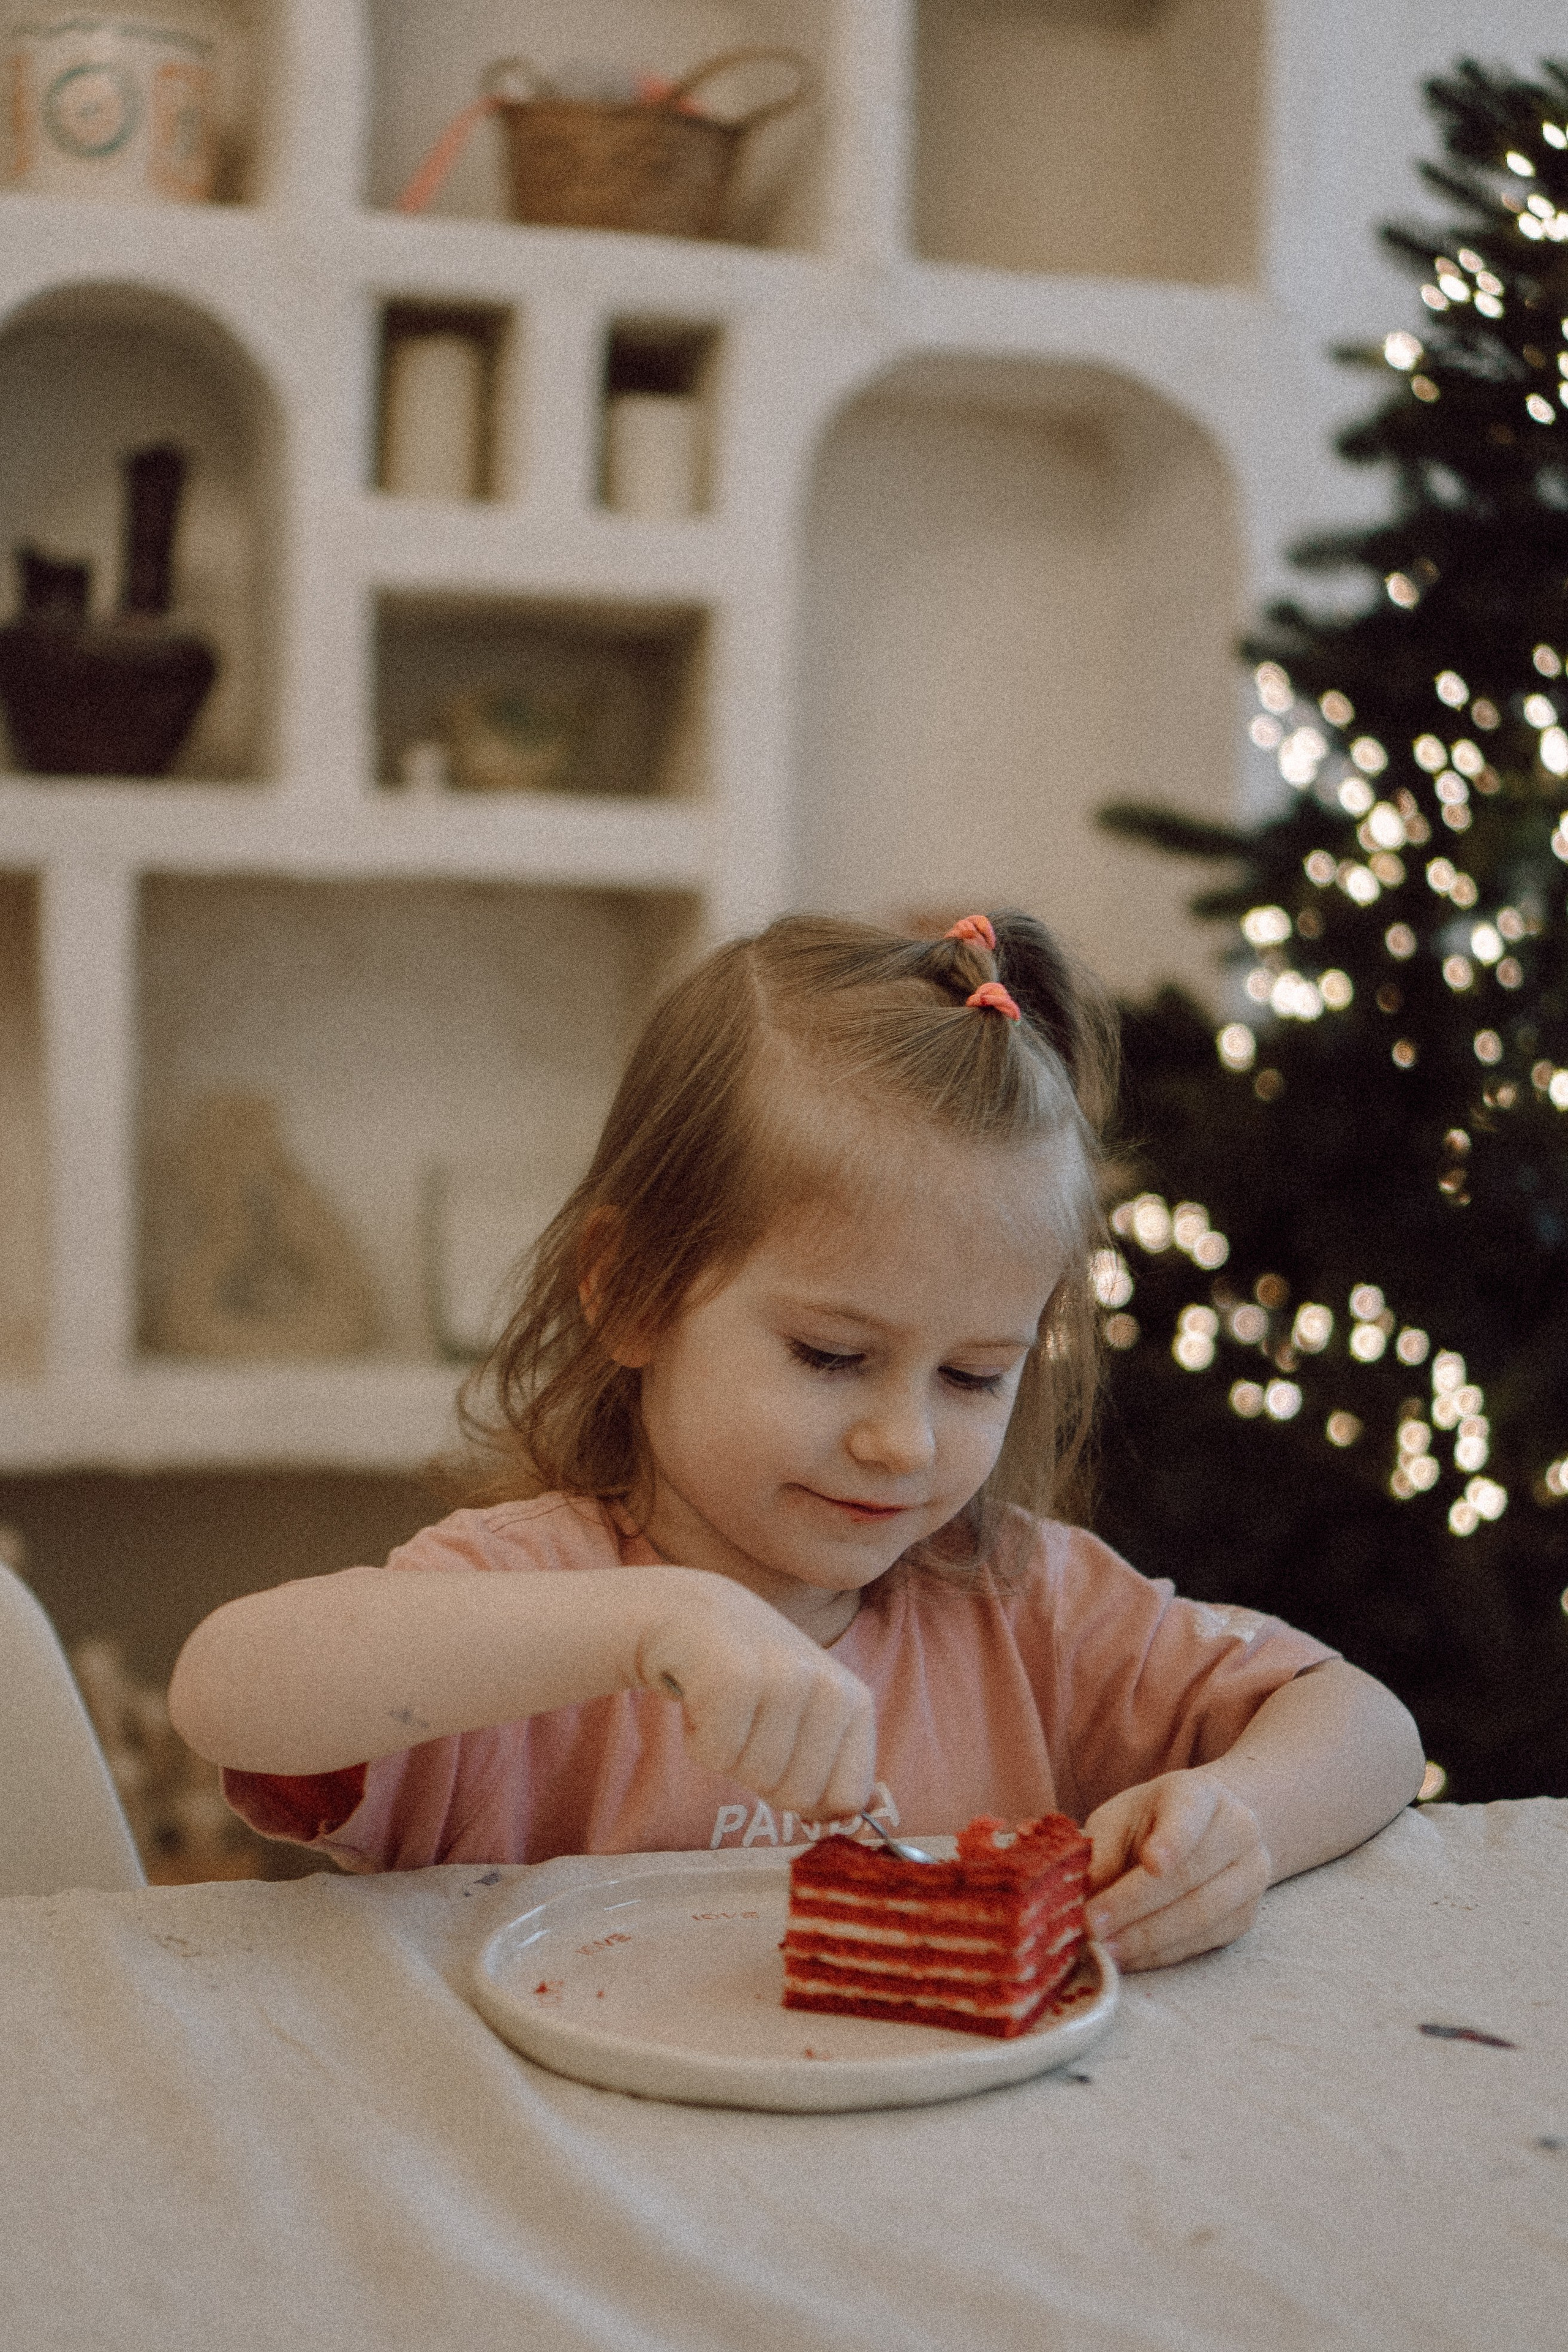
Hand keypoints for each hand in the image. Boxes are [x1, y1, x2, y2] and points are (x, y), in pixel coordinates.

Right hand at [636, 1573, 875, 1819]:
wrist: (684, 1609)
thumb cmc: (745, 1673)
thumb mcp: (802, 1716)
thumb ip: (832, 1769)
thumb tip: (862, 1818)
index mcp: (854, 1702)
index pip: (847, 1799)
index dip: (802, 1793)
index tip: (779, 1750)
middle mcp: (829, 1686)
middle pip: (796, 1796)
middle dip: (757, 1773)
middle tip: (743, 1722)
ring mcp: (784, 1678)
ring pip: (754, 1776)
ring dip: (724, 1751)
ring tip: (722, 1703)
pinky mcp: (734, 1675)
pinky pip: (716, 1755)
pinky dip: (697, 1738)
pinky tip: (700, 1694)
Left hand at [1082, 1770, 1271, 1971]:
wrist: (1200, 1835)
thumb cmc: (1148, 1824)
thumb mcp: (1118, 1820)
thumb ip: (1102, 1850)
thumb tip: (1084, 1892)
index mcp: (1202, 1794)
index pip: (1190, 1814)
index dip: (1173, 1840)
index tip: (1151, 1863)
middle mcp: (1239, 1830)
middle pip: (1189, 1874)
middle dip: (1135, 1904)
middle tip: (1091, 1924)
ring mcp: (1251, 1875)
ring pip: (1200, 1915)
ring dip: (1146, 1938)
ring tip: (1104, 1949)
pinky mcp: (1246, 1917)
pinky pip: (1203, 1942)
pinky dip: (1160, 1954)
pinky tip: (1127, 1958)